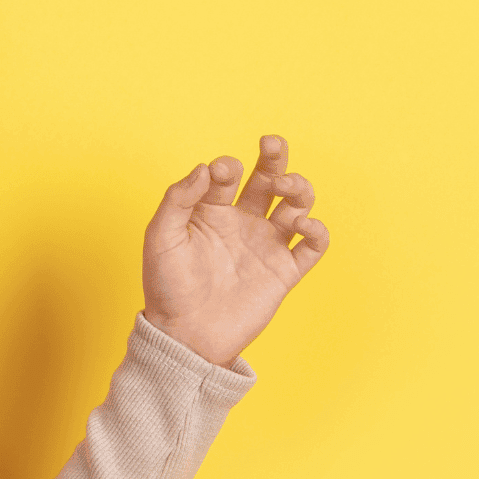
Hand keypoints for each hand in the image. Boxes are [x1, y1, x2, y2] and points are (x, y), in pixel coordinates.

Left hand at [140, 135, 329, 367]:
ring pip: (294, 206)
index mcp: (209, 211)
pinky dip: (317, 231)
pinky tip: (304, 224)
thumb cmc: (165, 286)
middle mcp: (240, 223)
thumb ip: (178, 199)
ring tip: (287, 187)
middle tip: (271, 144)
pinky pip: (311, 246)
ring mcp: (264, 245)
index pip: (226, 176)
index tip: (221, 172)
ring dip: (298, 188)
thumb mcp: (161, 238)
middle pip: (267, 180)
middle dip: (274, 159)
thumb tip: (203, 168)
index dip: (227, 166)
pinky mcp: (283, 271)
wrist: (184, 335)